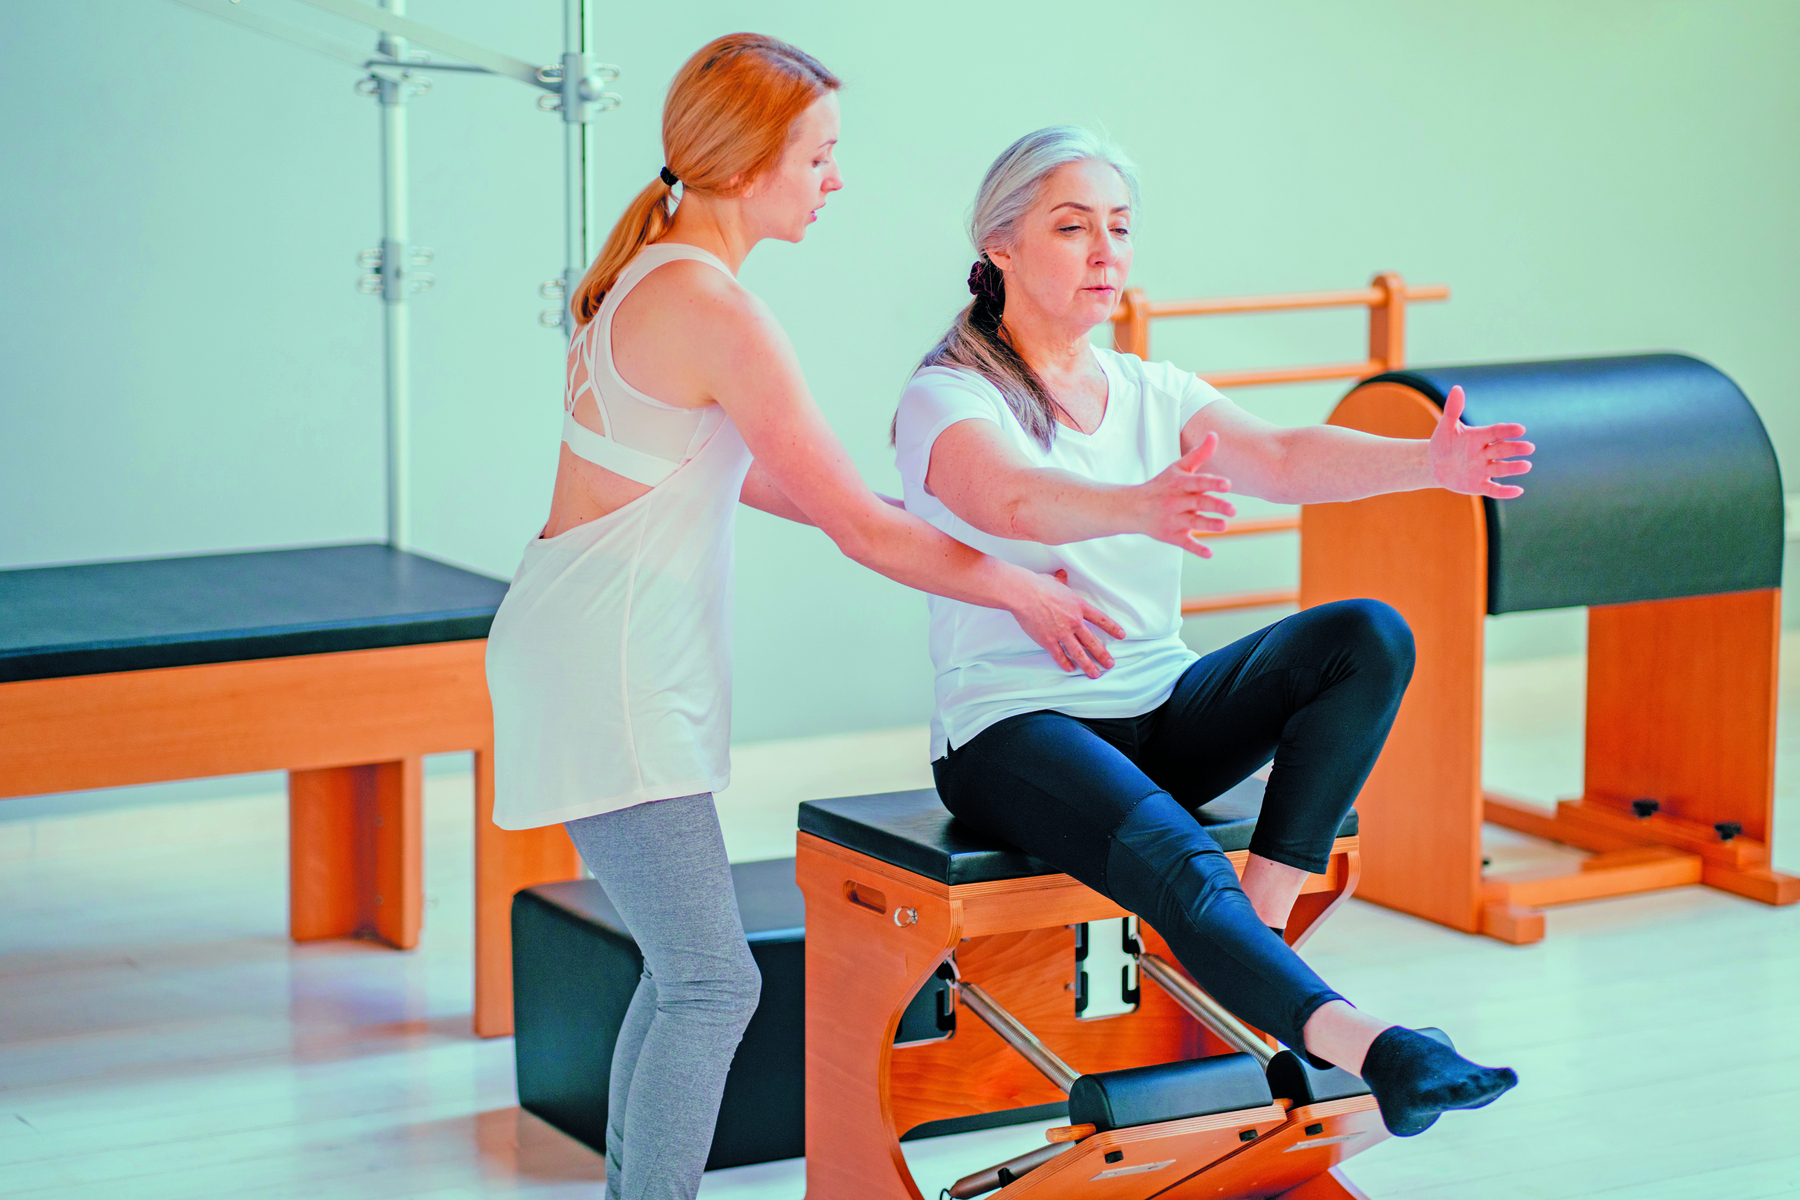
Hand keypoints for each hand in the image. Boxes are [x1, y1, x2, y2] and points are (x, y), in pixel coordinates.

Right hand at [1009, 569, 1124, 677]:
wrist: (1024, 594)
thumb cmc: (1038, 585)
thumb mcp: (1054, 580)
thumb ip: (1061, 581)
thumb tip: (1062, 575)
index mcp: (1079, 606)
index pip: (1101, 619)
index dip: (1112, 628)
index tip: (1121, 635)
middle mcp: (1074, 621)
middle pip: (1092, 641)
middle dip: (1103, 654)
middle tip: (1110, 664)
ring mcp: (1062, 633)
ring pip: (1079, 653)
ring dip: (1088, 665)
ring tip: (1095, 673)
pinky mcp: (1048, 640)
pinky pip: (1059, 655)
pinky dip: (1065, 663)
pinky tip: (1070, 669)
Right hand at [1134, 432, 1236, 556]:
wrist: (1133, 508)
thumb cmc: (1161, 486)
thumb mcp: (1177, 468)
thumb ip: (1199, 454)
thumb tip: (1215, 435)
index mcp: (1179, 484)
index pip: (1198, 482)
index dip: (1212, 483)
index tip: (1227, 484)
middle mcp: (1176, 501)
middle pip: (1198, 503)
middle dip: (1216, 505)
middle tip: (1233, 509)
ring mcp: (1174, 520)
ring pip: (1193, 523)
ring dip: (1208, 525)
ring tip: (1224, 526)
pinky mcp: (1172, 536)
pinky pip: (1185, 544)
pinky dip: (1196, 549)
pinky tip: (1209, 553)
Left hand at [1430, 386, 1533, 498]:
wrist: (1434, 465)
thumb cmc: (1443, 443)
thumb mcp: (1445, 427)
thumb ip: (1453, 410)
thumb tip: (1457, 388)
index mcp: (1479, 437)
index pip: (1495, 432)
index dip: (1506, 431)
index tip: (1520, 428)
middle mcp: (1485, 453)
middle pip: (1501, 450)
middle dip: (1515, 449)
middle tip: (1529, 447)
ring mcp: (1483, 469)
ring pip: (1501, 469)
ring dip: (1513, 468)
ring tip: (1527, 465)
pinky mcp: (1479, 485)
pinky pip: (1493, 489)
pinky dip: (1504, 491)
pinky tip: (1518, 491)